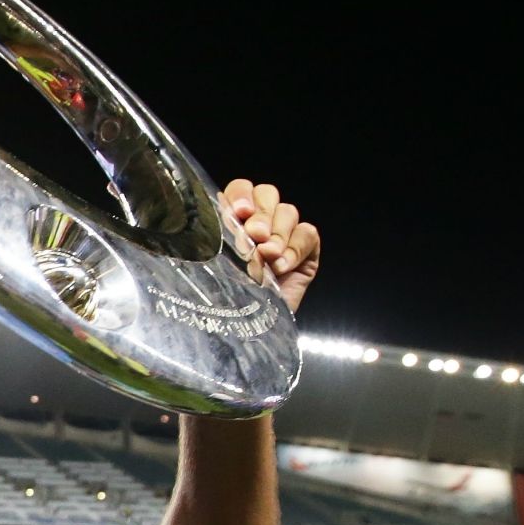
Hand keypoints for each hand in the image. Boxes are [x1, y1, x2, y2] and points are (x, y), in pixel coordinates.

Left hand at [219, 180, 319, 313]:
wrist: (249, 335)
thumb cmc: (225, 301)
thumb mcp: (216, 268)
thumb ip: (222, 241)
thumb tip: (233, 223)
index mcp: (231, 220)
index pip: (240, 189)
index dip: (241, 195)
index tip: (238, 213)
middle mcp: (259, 222)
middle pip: (266, 194)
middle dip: (261, 214)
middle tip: (256, 236)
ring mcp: (284, 235)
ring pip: (288, 211)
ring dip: (278, 233)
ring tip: (268, 257)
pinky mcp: (306, 251)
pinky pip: (308, 234)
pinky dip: (296, 248)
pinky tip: (282, 267)